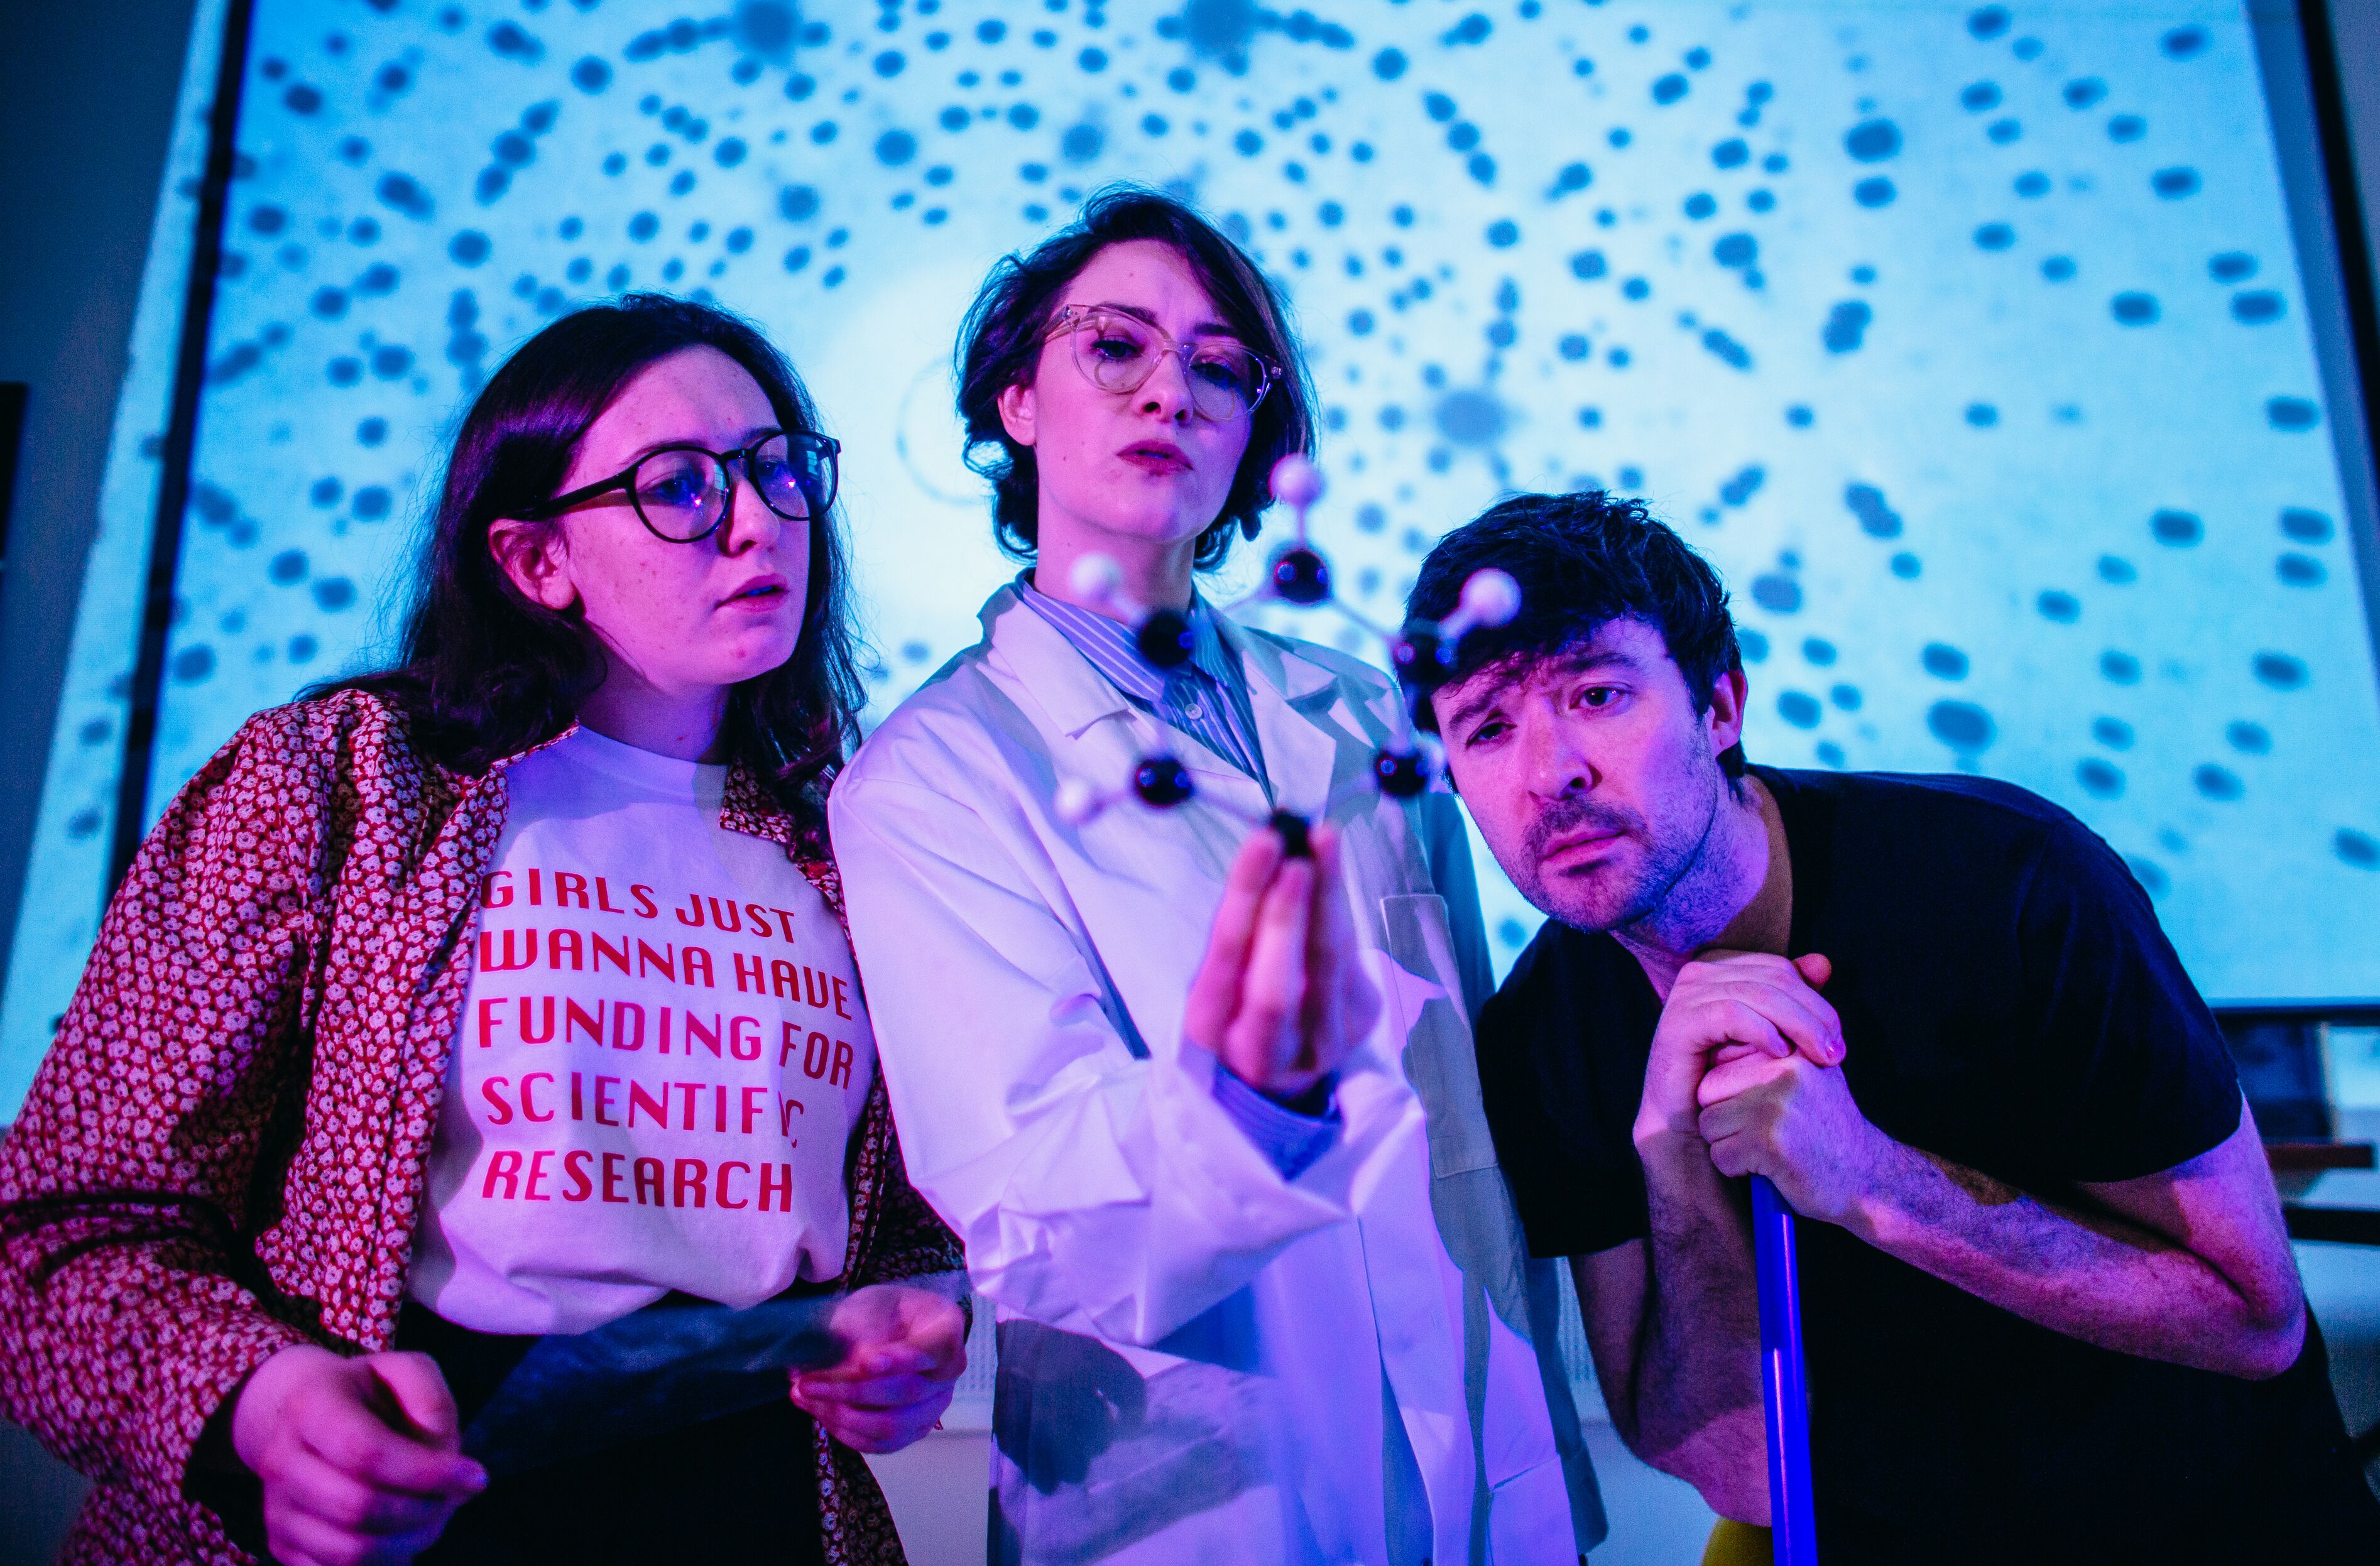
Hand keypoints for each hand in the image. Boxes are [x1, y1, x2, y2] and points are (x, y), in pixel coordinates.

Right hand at [229, 1345, 484, 1565]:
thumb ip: (431, 1400)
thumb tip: (444, 1452)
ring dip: (407, 1543)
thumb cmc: (368, 1392)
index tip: (477, 1477)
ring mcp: (275, 1507)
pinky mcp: (280, 1543)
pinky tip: (405, 1538)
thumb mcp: (406, 1370)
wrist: (303, 1416)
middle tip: (455, 1500)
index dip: (427, 1472)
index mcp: (310, 1406)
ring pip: (346, 1551)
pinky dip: (381, 1564)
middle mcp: (280, 1460)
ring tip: (434, 1519)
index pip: (366, 1452)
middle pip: (356, 1507)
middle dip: (422, 1512)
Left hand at [789, 1284, 967, 1453]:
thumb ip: (862, 1331)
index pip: (935, 1348)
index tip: (866, 1362)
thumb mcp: (870, 1303)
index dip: (902, 1359)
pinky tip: (818, 1411)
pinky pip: (880, 1443)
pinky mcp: (913, 1431)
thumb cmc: (882, 1310)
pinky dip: (845, 1432)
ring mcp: (934, 1406)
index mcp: (947, 1328)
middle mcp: (949, 1373)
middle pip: (907, 1392)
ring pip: (891, 1425)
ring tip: (802, 1396)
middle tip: (805, 1383)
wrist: (888, 1326)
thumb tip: (849, 1369)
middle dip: (850, 1390)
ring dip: (841, 1415)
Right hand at [1182, 822, 1380, 1100]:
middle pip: (1275, 986)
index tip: (1264, 845)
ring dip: (1327, 896)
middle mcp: (1262, 1050)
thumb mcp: (1223, 963)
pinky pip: (1352, 958)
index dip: (1246, 902)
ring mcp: (1317, 1045)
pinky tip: (1332, 867)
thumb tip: (1273, 841)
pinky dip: (1340, 908)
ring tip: (1323, 840)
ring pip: (1326, 966)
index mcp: (1210, 1027)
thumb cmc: (1240, 991)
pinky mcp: (1360, 1025)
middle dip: (1286, 915)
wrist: (1284, 1055)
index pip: (1224, 961)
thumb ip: (1243, 918)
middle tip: (1298, 853)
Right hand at [1634, 952, 1840, 1155]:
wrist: (1691, 1123)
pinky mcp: (1678, 1021)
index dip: (1815, 1001)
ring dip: (1798, 1026)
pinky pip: (1731, 1015)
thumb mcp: (1773, 1036)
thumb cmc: (1732, 1080)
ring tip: (1820, 1057)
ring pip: (1758, 994)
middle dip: (1813, 1015)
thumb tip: (1823, 963)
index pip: (1780, 969)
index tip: (1837, 1039)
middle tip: (1837, 1053)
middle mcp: (1699, 973)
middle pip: (1773, 978)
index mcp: (1721, 969)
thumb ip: (1795, 1000)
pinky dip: (1762, 1031)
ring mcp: (1685, 995)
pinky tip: (1781, 1054)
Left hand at [1696, 1043, 1891, 1225]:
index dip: (1730, 1092)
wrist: (1869, 1178)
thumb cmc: (1829, 1129)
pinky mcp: (1769, 1142)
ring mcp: (1775, 1105)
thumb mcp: (1811, 1075)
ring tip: (1767, 1149)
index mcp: (1789, 1050)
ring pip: (1709, 1124)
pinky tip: (1770, 1168)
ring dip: (1729, 1145)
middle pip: (1706, 1091)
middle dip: (1724, 1118)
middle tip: (1761, 1133)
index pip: (1719, 1060)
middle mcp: (1782, 1070)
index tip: (1760, 1109)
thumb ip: (1770, 1054)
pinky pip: (1720, 1155)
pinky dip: (1738, 1169)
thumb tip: (1714, 1041)